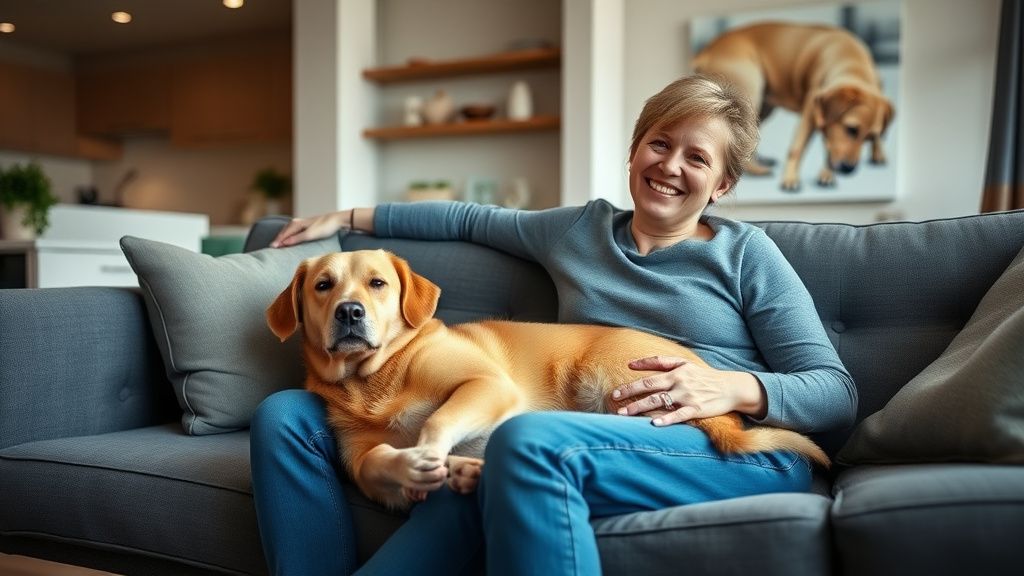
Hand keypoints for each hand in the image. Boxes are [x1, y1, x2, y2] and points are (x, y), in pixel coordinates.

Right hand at [270, 210, 349, 247]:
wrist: (336, 220)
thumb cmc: (324, 228)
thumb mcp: (310, 235)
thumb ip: (296, 239)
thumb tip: (284, 243)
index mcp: (296, 224)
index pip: (283, 234)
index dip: (277, 242)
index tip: (271, 249)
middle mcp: (297, 222)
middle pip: (284, 232)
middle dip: (278, 239)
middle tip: (271, 248)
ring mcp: (301, 223)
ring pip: (288, 230)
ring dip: (283, 237)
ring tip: (278, 244)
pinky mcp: (306, 225)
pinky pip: (293, 230)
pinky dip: (289, 235)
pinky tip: (290, 239)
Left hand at [612, 356, 764, 425]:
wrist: (730, 387)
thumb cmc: (702, 375)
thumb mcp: (683, 363)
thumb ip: (659, 361)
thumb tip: (632, 363)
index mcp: (675, 371)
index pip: (648, 377)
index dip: (631, 384)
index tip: (616, 393)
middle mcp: (679, 382)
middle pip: (649, 388)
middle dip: (630, 394)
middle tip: (614, 401)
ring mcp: (687, 396)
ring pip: (659, 401)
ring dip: (640, 407)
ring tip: (624, 414)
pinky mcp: (697, 409)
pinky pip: (679, 415)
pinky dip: (666, 419)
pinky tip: (653, 423)